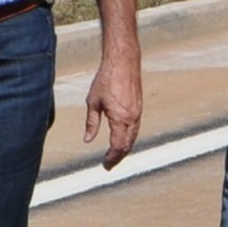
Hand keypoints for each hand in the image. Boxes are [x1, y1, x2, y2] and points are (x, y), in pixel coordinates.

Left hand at [84, 46, 143, 167]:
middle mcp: (132, 118)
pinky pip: (136, 128)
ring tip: (115, 155)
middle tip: (109, 165)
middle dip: (118, 156)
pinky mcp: (139, 107)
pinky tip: (123, 139)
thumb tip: (88, 139)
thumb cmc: (106, 79)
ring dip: (125, 148)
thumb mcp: (93, 102)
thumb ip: (91, 123)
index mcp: (120, 119)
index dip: (111, 158)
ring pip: (133, 137)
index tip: (105, 165)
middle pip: (127, 145)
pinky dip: (129, 137)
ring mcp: (138, 112)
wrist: (123, 61)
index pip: (118, 146)